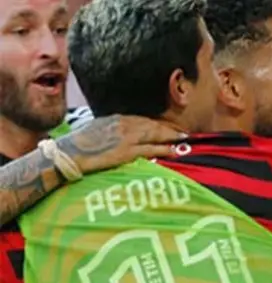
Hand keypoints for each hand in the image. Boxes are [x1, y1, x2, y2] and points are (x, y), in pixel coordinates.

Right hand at [57, 115, 186, 174]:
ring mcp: (126, 138)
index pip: (142, 120)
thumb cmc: (78, 145)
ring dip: (170, 136)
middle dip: (168, 128)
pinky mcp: (126, 152)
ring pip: (154, 134)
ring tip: (183, 139)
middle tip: (183, 132)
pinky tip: (174, 150)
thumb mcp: (96, 130)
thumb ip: (111, 130)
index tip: (168, 126)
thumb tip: (120, 134)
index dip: (157, 124)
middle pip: (151, 125)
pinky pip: (150, 149)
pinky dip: (164, 149)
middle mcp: (123, 125)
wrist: (68, 154)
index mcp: (116, 119)